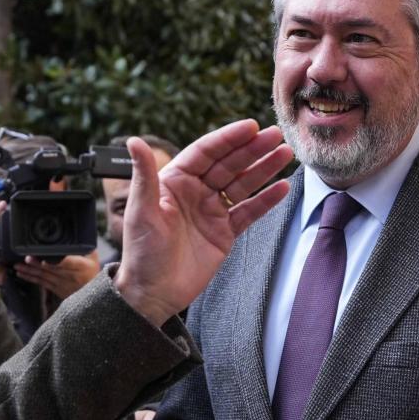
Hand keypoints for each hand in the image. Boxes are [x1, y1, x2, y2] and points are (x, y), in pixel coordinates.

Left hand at [13, 253, 100, 299]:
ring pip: (44, 277)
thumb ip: (84, 246)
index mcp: (80, 266)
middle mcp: (70, 276)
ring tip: (18, 266)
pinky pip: (41, 283)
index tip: (45, 260)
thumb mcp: (93, 257)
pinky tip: (21, 274)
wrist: (95, 295)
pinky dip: (31, 278)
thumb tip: (78, 233)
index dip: (55, 262)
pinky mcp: (56, 290)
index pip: (67, 263)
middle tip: (26, 258)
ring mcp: (62, 284)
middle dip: (37, 264)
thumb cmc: (92, 273)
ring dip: (30, 271)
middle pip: (51, 269)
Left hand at [113, 122, 292, 324]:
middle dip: (252, 149)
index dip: (228, 139)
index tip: (249, 126)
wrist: (153, 293)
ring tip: (285, 154)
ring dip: (264, 169)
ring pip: (242, 184)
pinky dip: (266, 200)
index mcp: (174, 181)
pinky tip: (282, 187)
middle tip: (275, 135)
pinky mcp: (224, 232)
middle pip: (228, 164)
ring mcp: (212, 212)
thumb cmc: (141, 252)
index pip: (205, 152)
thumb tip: (133, 140)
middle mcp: (195, 192)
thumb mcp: (142, 211)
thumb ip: (144, 174)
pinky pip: (248, 212)